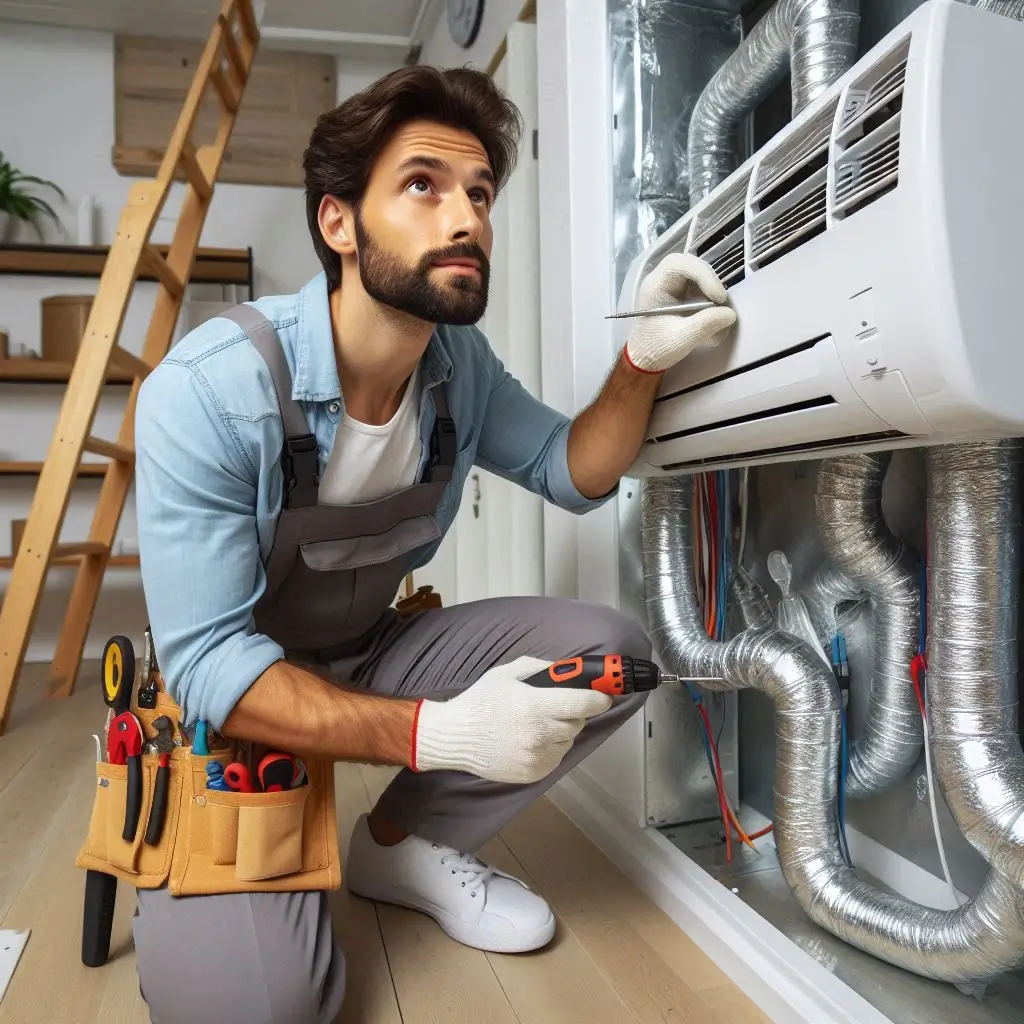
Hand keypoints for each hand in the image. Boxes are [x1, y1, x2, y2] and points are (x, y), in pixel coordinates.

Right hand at [412, 656, 613, 784]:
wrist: (455, 736)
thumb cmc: (480, 701)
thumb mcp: (507, 673)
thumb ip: (542, 668)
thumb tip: (570, 670)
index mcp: (535, 705)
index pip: (583, 703)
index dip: (599, 697)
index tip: (605, 694)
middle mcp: (540, 734)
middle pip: (578, 722)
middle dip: (574, 712)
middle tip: (558, 706)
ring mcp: (537, 757)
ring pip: (569, 740)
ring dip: (562, 731)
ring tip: (538, 724)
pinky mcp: (534, 774)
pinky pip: (557, 757)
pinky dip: (551, 748)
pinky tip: (531, 739)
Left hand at [624, 252, 736, 373]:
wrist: (646, 360)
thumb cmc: (656, 348)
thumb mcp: (680, 340)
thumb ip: (704, 325)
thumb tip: (729, 313)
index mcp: (655, 286)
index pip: (678, 264)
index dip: (702, 274)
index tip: (718, 297)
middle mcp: (663, 281)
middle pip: (691, 266)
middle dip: (710, 282)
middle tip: (721, 302)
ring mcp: (674, 287)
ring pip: (699, 277)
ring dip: (711, 293)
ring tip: (716, 315)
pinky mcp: (683, 295)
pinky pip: (701, 289)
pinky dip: (710, 302)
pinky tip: (711, 320)